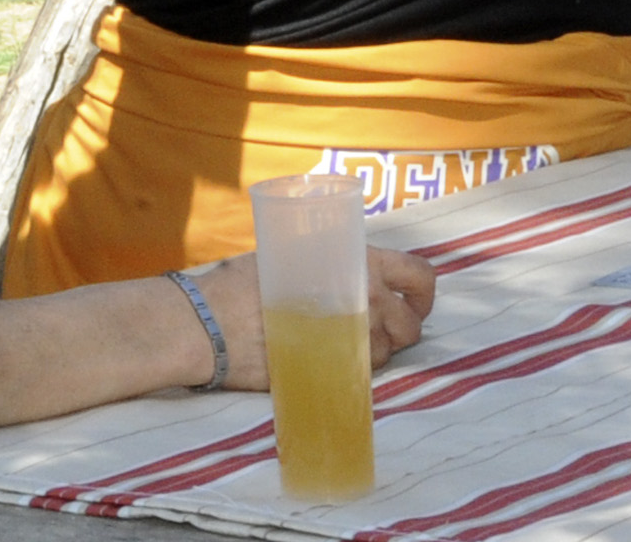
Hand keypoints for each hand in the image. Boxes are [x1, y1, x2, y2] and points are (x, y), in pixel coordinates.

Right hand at [187, 245, 436, 391]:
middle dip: (402, 331)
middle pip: (409, 324)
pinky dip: (352, 370)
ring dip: (373, 352)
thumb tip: (347, 271)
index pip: (419, 275)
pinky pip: (360, 375)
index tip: (413, 303)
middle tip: (376, 329)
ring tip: (340, 341)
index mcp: (356, 263)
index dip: (423, 293)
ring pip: (386, 354)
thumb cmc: (241, 283)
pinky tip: (328, 360)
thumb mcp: (290, 253)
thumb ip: (328, 263)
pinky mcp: (331, 372)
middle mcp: (362, 300)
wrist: (208, 323)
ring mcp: (348, 339)